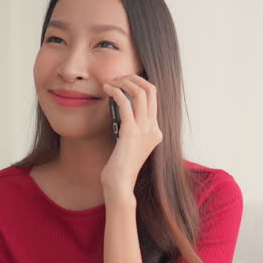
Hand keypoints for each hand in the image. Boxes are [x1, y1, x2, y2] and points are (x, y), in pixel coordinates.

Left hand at [99, 73, 162, 194]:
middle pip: (151, 90)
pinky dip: (115, 93)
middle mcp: (154, 129)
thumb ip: (131, 128)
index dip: (138, 84)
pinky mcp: (131, 132)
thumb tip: (120, 106)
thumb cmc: (120, 167)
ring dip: (124, 82)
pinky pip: (125, 103)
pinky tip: (106, 91)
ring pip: (140, 92)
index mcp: (156, 131)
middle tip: (117, 78)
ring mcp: (144, 130)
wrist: (120, 184)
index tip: (122, 83)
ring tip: (110, 82)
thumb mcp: (130, 144)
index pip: (153, 98)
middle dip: (134, 78)